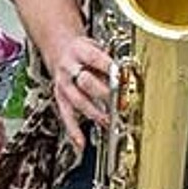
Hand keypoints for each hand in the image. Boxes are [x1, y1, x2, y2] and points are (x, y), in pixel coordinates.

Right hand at [45, 29, 116, 151]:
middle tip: (118, 102)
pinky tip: (80, 142)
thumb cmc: (82, 50)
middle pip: (85, 81)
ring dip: (94, 112)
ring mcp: (63, 84)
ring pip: (77, 100)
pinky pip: (66, 116)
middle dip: (103, 93)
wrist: (59, 48)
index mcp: (80, 51)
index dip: (109, 69)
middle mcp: (69, 68)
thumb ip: (110, 63)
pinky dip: (73, 131)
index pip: (96, 59)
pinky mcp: (60, 98)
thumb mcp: (97, 47)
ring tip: (107, 121)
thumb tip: (128, 78)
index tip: (123, 78)